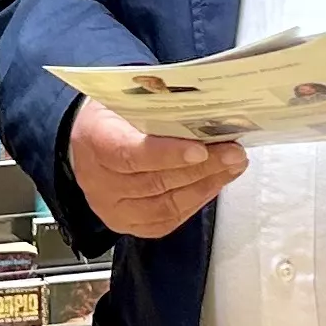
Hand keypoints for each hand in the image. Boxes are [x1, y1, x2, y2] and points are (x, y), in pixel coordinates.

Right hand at [68, 98, 243, 241]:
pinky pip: (168, 219)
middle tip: (233, 153)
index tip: (201, 148)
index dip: (167, 154)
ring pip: (166, 204)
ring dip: (206, 185)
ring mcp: (113, 208)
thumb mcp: (128, 100)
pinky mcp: (130, 225)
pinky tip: (216, 182)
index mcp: (94, 141)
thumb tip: (206, 112)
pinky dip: (197, 200)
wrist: (91, 143)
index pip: (129, 153)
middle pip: (155, 181)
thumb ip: (159, 108)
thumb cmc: (115, 116)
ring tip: (233, 165)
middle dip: (202, 168)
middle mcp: (99, 181)